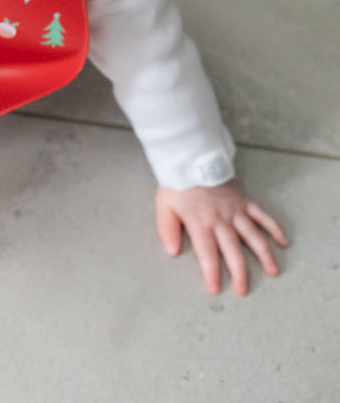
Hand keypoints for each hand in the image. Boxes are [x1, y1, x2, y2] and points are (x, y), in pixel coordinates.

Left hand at [155, 180, 288, 294]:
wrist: (191, 157)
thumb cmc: (177, 183)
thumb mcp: (164, 205)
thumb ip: (167, 229)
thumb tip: (172, 252)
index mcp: (200, 223)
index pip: (208, 254)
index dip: (212, 273)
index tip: (216, 289)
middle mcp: (221, 220)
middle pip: (233, 251)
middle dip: (239, 273)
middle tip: (244, 290)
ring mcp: (235, 211)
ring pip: (253, 237)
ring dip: (264, 255)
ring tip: (273, 272)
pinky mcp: (244, 201)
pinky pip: (262, 217)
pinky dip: (274, 229)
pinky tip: (283, 242)